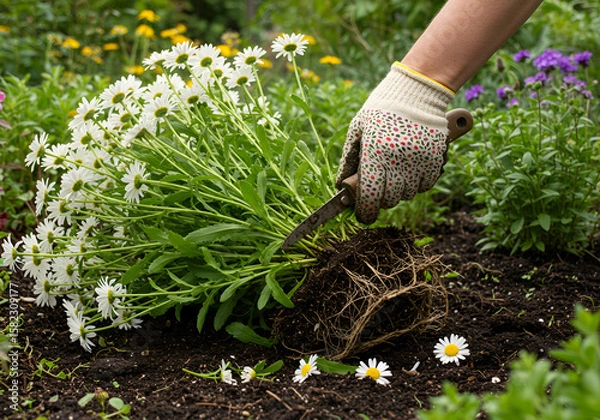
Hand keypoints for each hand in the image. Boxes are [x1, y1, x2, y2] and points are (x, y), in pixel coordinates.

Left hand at [336, 63, 454, 223]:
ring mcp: (420, 160)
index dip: (364, 211)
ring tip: (394, 172)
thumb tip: (342, 186)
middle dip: (380, 200)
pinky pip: (426, 186)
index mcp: (374, 152)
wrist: (417, 91)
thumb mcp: (357, 129)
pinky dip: (417, 183)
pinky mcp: (436, 159)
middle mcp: (398, 159)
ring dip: (399, 191)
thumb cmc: (381, 110)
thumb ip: (349, 159)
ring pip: (407, 195)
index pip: (369, 195)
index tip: (362, 215)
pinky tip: (410, 168)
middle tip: (377, 189)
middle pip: (389, 199)